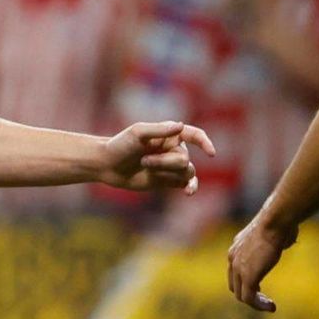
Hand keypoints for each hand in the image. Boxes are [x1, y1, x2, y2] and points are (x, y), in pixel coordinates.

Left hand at [100, 121, 216, 194]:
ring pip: (186, 172)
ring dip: (166, 171)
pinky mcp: (168, 180)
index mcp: (170, 134)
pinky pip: (185, 183)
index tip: (211, 153)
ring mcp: (171, 166)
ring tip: (146, 168)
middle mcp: (174, 149)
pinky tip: (188, 192)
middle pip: (184, 159)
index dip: (205, 142)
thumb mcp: (137, 133)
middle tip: (144, 161)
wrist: (107, 165)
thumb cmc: (120, 145)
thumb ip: (159, 130)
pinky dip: (190, 187)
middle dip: (165, 162)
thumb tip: (181, 126)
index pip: (195, 135)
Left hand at [227, 216, 296, 311]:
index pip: (235, 270)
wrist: (275, 221)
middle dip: (248, 294)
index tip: (259, 288)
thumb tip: (288, 238)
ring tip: (270, 306)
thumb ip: (276, 238)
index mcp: (237, 246)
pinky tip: (272, 306)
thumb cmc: (280, 221)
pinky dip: (260, 305)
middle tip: (264, 299)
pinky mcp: (248, 277)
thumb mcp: (275, 230)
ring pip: (241, 295)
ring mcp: (238, 268)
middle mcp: (233, 257)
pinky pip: (249, 298)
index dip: (245, 281)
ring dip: (255, 303)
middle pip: (235, 284)